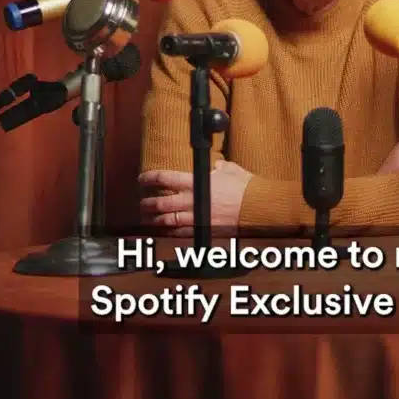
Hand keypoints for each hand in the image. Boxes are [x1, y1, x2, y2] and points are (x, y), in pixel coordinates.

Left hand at [138, 161, 253, 236]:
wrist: (256, 207)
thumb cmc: (245, 187)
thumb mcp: (231, 169)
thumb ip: (220, 167)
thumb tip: (216, 165)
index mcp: (196, 182)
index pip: (165, 178)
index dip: (149, 178)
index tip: (142, 179)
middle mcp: (191, 200)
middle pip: (161, 202)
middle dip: (147, 203)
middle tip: (142, 203)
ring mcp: (195, 217)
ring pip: (166, 220)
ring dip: (154, 220)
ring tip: (147, 219)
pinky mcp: (202, 230)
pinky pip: (180, 233)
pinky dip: (170, 232)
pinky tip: (165, 231)